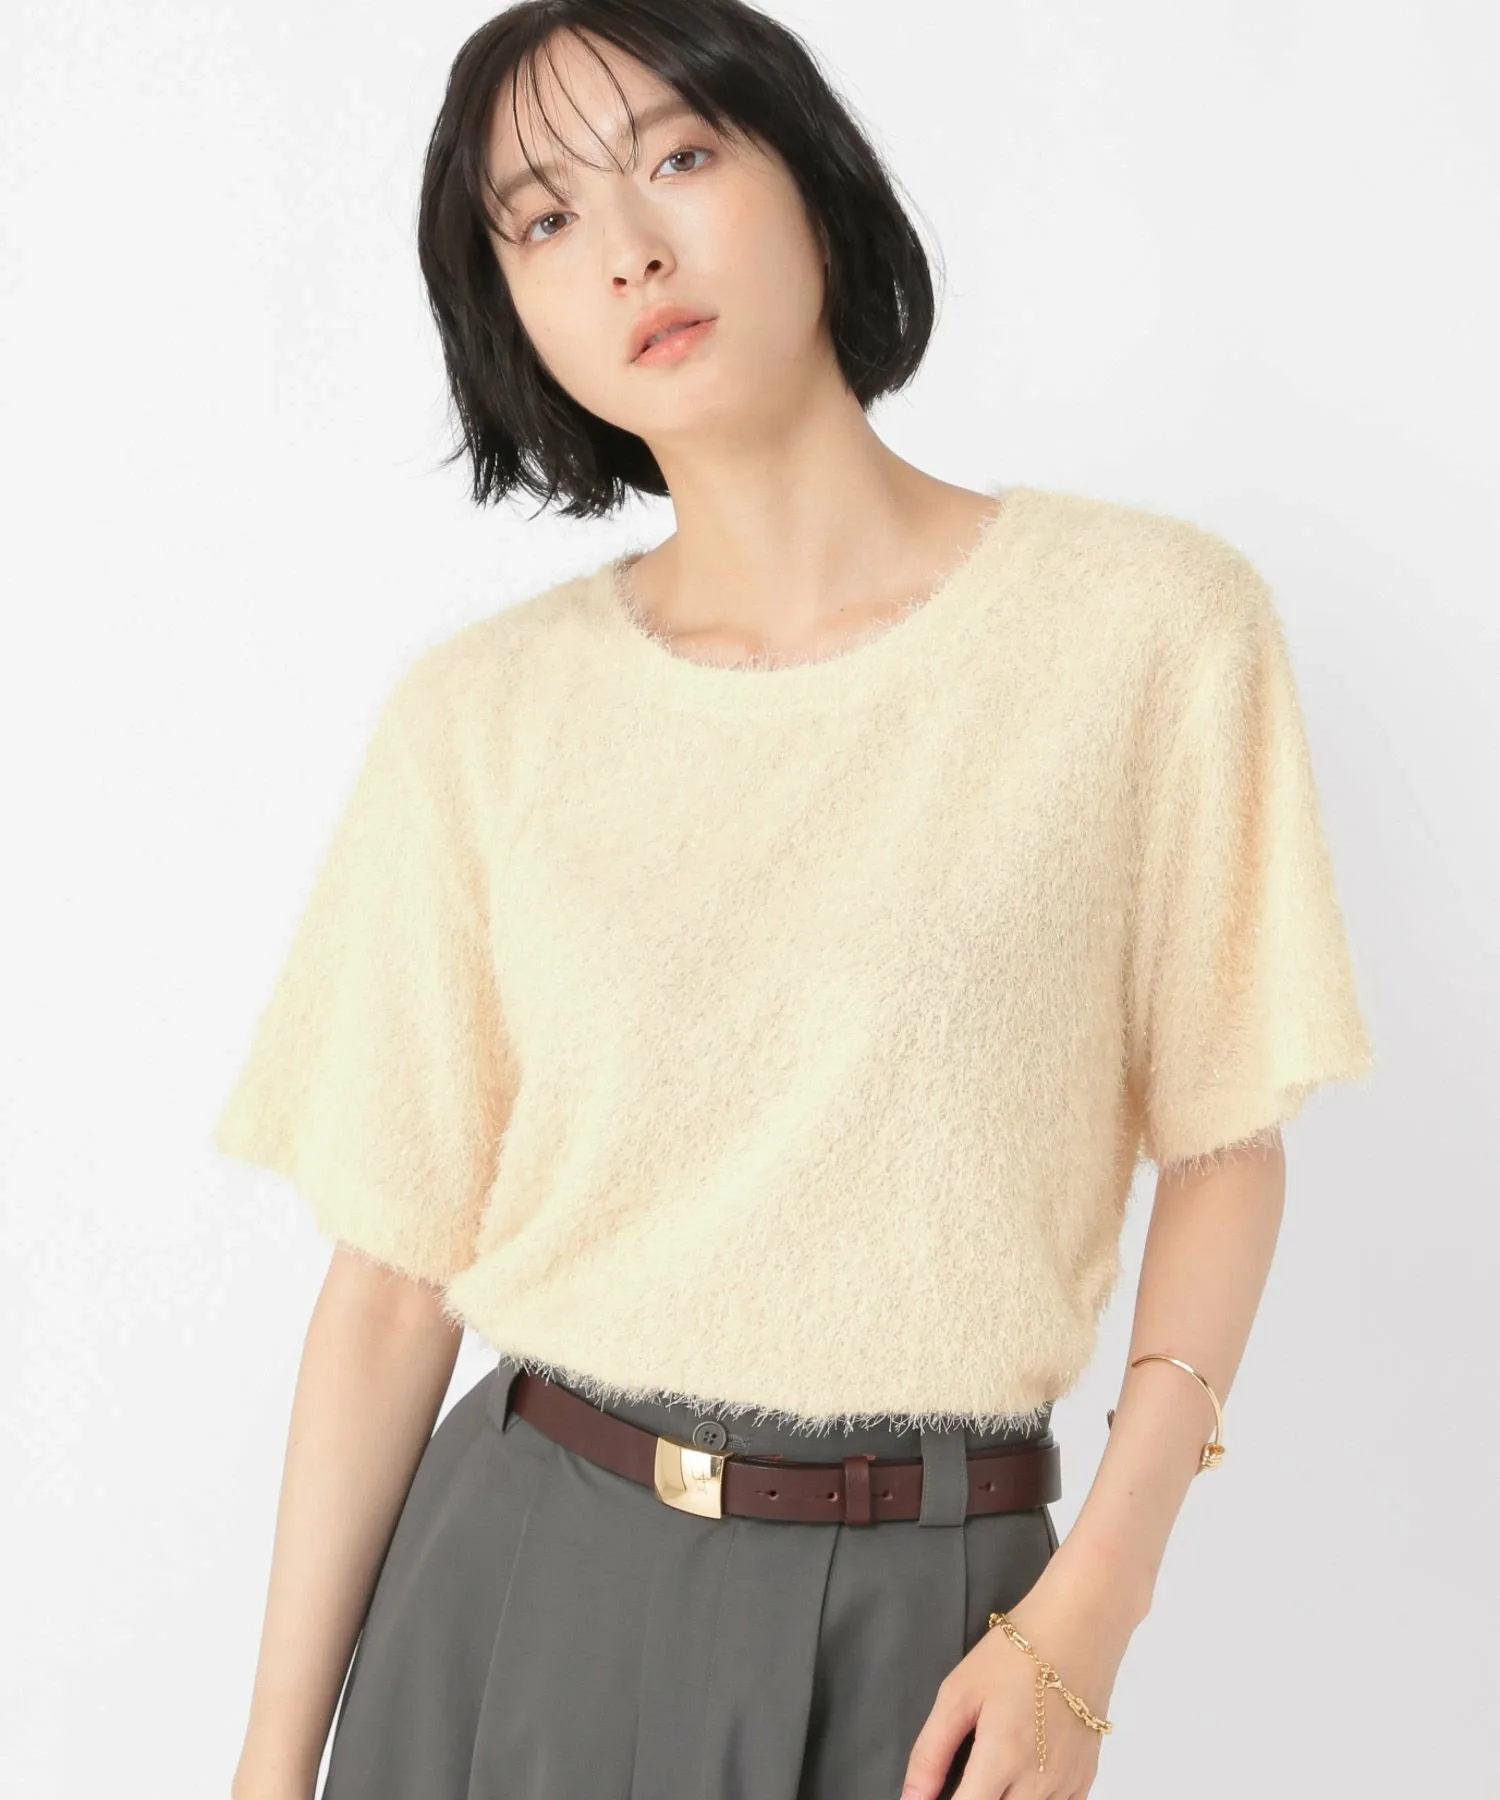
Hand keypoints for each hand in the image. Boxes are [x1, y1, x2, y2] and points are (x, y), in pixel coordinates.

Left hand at [897, 1550, 1140, 1799]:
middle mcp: (1038, 1783)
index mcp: (1001, 1759)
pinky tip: (1019, 1777)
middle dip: (974, 1798)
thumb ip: (930, 1752)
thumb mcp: (957, 1693)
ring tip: (990, 1772)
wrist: (1078, 1628)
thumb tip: (911, 1798)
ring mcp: (1067, 1785)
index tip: (936, 1795)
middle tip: (965, 1775)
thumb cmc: (1014, 1654)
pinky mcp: (1085, 1779)